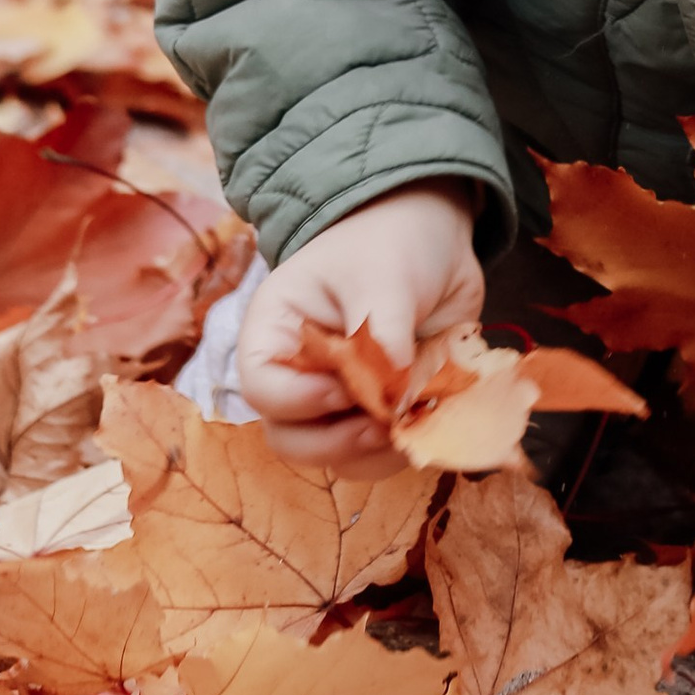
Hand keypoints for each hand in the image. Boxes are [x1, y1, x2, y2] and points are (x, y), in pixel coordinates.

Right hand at [237, 184, 484, 468]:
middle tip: (385, 423)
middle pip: (290, 438)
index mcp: (276, 332)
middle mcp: (298, 375)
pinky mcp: (380, 412)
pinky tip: (430, 420)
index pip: (262, 387)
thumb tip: (393, 391)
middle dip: (337, 441)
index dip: (299, 400)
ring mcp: (339, 400)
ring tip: (414, 420)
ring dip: (375, 452)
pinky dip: (404, 449)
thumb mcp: (382, 274)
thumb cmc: (390, 243)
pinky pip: (378, 455)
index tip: (346, 387)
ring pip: (335, 457)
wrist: (432, 238)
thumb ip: (382, 331)